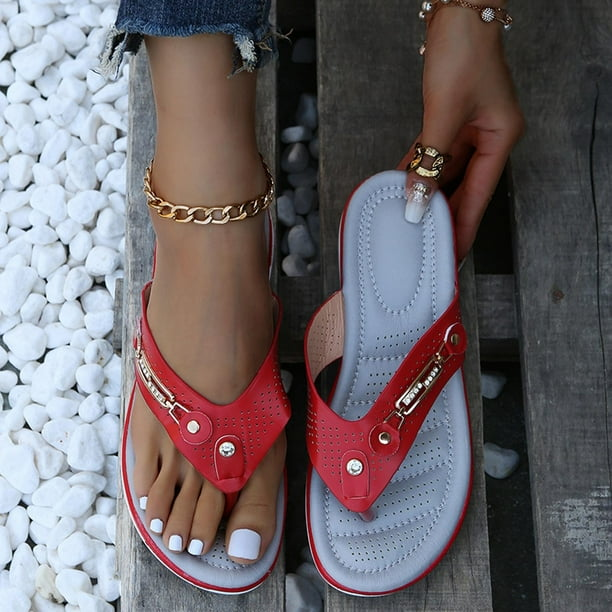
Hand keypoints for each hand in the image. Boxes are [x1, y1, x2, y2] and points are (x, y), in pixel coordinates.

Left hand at [405, 7, 523, 259]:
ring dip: (429, 192)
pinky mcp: (450, 118)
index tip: (453, 252)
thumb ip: (429, 162)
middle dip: (445, 214)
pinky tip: (403, 183)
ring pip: (446, 171)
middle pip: (465, 187)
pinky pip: (434, 152)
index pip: (479, 195)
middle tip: (431, 243)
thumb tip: (416, 200)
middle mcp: (488, 136)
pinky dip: (420, 167)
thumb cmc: (462, 53)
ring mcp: (469, 127)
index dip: (464, 226)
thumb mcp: (443, 114)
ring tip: (414, 219)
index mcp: (501, 138)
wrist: (457, 12)